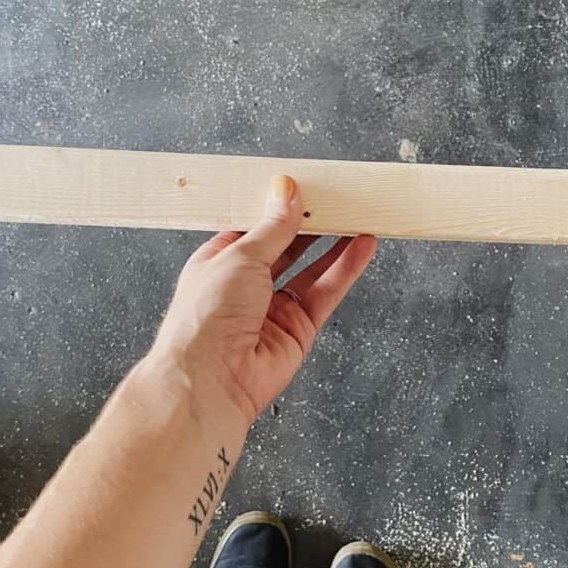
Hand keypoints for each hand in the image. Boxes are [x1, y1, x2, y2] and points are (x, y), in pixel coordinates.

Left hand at [147, 175, 376, 427]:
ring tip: (359, 216)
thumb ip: (272, 226)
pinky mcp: (298, 329)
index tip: (304, 186)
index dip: (278, 207)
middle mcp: (246, 286)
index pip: (254, 227)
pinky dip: (346, 268)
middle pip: (286, 246)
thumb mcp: (239, 256)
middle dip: (311, 223)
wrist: (210, 381)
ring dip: (335, 243)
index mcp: (220, 262)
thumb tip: (286, 191)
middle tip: (338, 198)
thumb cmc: (205, 319)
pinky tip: (362, 246)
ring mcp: (273, 308)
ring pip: (311, 269)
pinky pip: (326, 292)